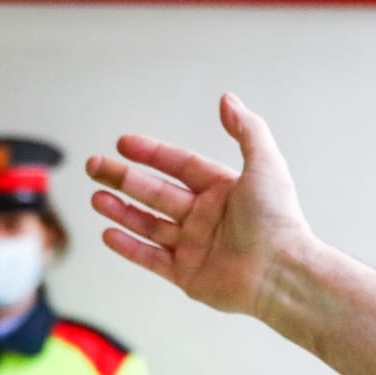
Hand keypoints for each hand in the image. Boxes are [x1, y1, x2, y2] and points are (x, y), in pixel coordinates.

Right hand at [87, 94, 317, 321]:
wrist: (281, 273)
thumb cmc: (278, 220)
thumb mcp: (265, 164)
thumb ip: (246, 129)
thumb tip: (227, 99)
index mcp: (223, 190)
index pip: (178, 165)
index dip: (150, 153)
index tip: (123, 143)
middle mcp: (206, 217)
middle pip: (155, 192)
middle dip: (123, 178)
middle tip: (94, 166)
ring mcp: (194, 247)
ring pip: (148, 224)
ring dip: (120, 210)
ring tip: (95, 197)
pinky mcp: (187, 275)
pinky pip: (151, 258)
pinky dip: (128, 247)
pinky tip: (108, 233)